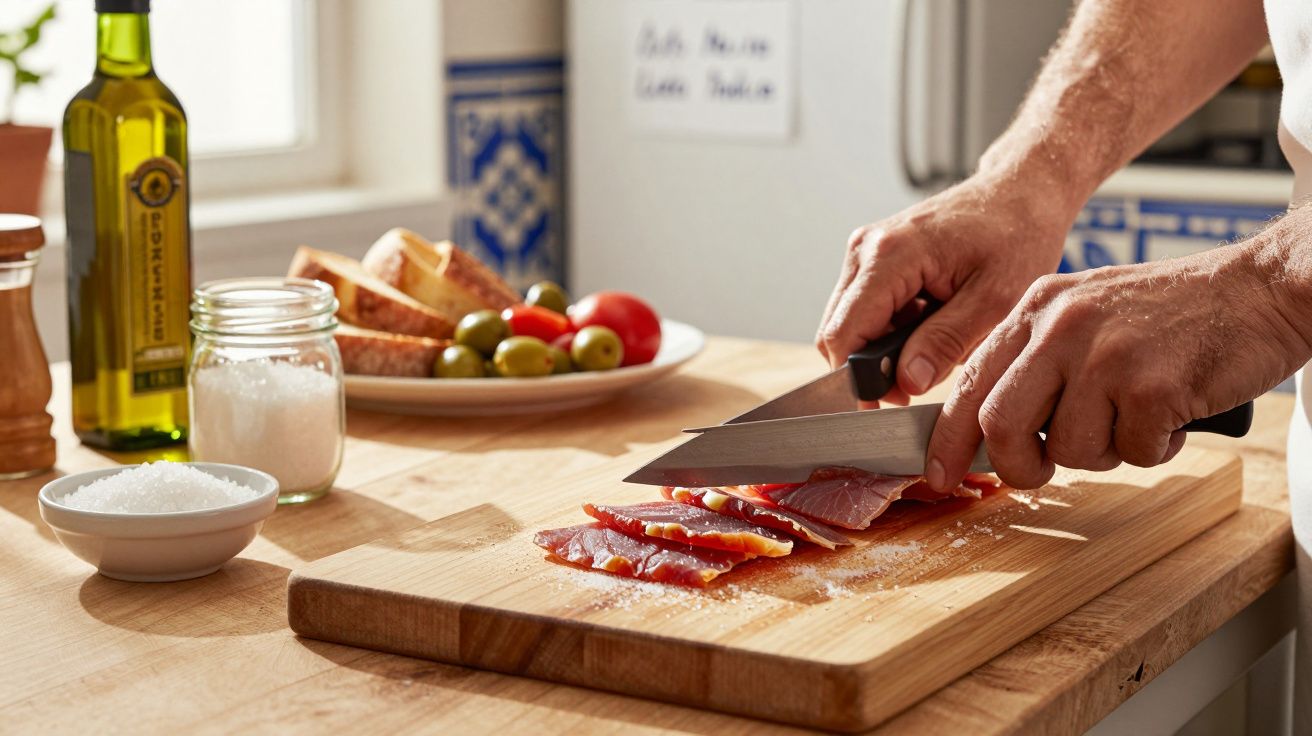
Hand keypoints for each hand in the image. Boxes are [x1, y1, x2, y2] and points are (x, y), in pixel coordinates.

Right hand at [816, 173, 1074, 404]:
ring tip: (936, 341)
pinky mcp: (872, 258)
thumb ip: (945, 343)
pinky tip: (931, 321)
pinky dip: (891, 329)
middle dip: (873, 367)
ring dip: (885, 348)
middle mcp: (865, 249)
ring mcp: (864, 252)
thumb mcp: (995, 301)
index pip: (843, 335)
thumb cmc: (1016, 236)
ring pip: (849, 325)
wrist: (1020, 192)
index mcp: (890, 255)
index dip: (858, 379)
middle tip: (924, 378)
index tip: (889, 404)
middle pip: (838, 333)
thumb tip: (905, 382)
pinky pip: (864, 310)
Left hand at [925, 243, 1308, 490]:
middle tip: (1041, 473)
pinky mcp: (1151, 384)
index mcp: (1037, 308)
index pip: (968, 384)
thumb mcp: (1086, 315)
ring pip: (1070, 449)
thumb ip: (1037, 362)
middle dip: (1016, 466)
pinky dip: (1155, 448)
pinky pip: (1133, 451)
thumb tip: (990, 431)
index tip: (937, 473)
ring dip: (1106, 453)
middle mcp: (1061, 326)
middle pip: (1000, 424)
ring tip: (1137, 417)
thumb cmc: (1175, 314)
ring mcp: (1105, 353)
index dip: (948, 439)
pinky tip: (1173, 412)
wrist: (1260, 289)